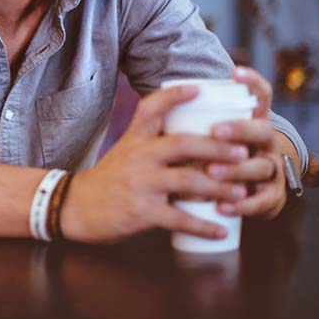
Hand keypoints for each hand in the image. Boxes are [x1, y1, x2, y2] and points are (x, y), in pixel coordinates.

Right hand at [60, 84, 250, 243]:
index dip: (174, 95)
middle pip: (183, 144)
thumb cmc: (108, 179)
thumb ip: (153, 144)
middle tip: (242, 152)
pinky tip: (220, 230)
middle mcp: (138, 156)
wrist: (76, 207)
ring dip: (220, 187)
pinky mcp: (142, 211)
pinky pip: (179, 218)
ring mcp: (141, 183)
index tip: (199, 88)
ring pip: (188, 180)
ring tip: (242, 192)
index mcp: (135, 139)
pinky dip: (203, 226)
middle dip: (217, 147)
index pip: (152, 108)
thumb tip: (194, 139)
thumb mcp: (125, 151)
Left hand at [207, 66, 286, 219]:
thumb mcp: (207, 137)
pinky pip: (262, 201)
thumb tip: (159, 96)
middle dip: (239, 129)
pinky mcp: (271, 196)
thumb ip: (192, 120)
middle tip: (216, 130)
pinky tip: (224, 207)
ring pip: (260, 166)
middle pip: (261, 129)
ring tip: (211, 172)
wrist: (247, 193)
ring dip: (235, 169)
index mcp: (251, 121)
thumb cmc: (214, 157)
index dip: (252, 82)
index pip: (260, 95)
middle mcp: (266, 142)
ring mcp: (271, 168)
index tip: (234, 72)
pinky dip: (242, 204)